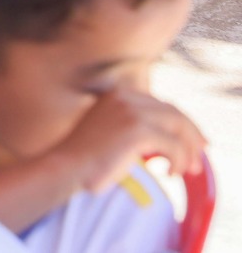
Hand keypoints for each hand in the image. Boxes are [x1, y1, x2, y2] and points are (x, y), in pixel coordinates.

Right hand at [57, 88, 205, 190]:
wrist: (66, 165)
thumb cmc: (86, 156)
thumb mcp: (111, 130)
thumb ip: (134, 124)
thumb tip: (169, 137)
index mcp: (117, 93)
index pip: (162, 105)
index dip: (183, 124)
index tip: (195, 143)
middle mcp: (125, 96)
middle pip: (174, 113)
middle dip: (192, 137)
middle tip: (198, 160)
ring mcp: (130, 111)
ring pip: (178, 127)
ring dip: (188, 151)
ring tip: (187, 170)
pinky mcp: (137, 130)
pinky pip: (173, 146)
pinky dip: (177, 162)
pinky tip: (169, 173)